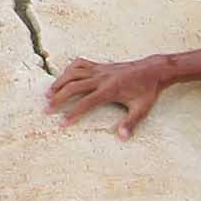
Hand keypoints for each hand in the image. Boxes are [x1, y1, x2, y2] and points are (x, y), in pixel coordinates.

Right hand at [44, 54, 176, 138]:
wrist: (153, 70)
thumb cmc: (147, 91)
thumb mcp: (142, 109)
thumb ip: (130, 123)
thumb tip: (122, 137)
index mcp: (110, 89)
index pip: (86, 103)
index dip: (72, 113)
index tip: (62, 123)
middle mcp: (101, 77)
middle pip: (73, 86)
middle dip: (58, 98)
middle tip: (47, 108)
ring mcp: (100, 69)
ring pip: (73, 73)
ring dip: (59, 82)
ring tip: (49, 93)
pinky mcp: (101, 65)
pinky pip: (80, 63)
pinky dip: (70, 69)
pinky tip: (64, 77)